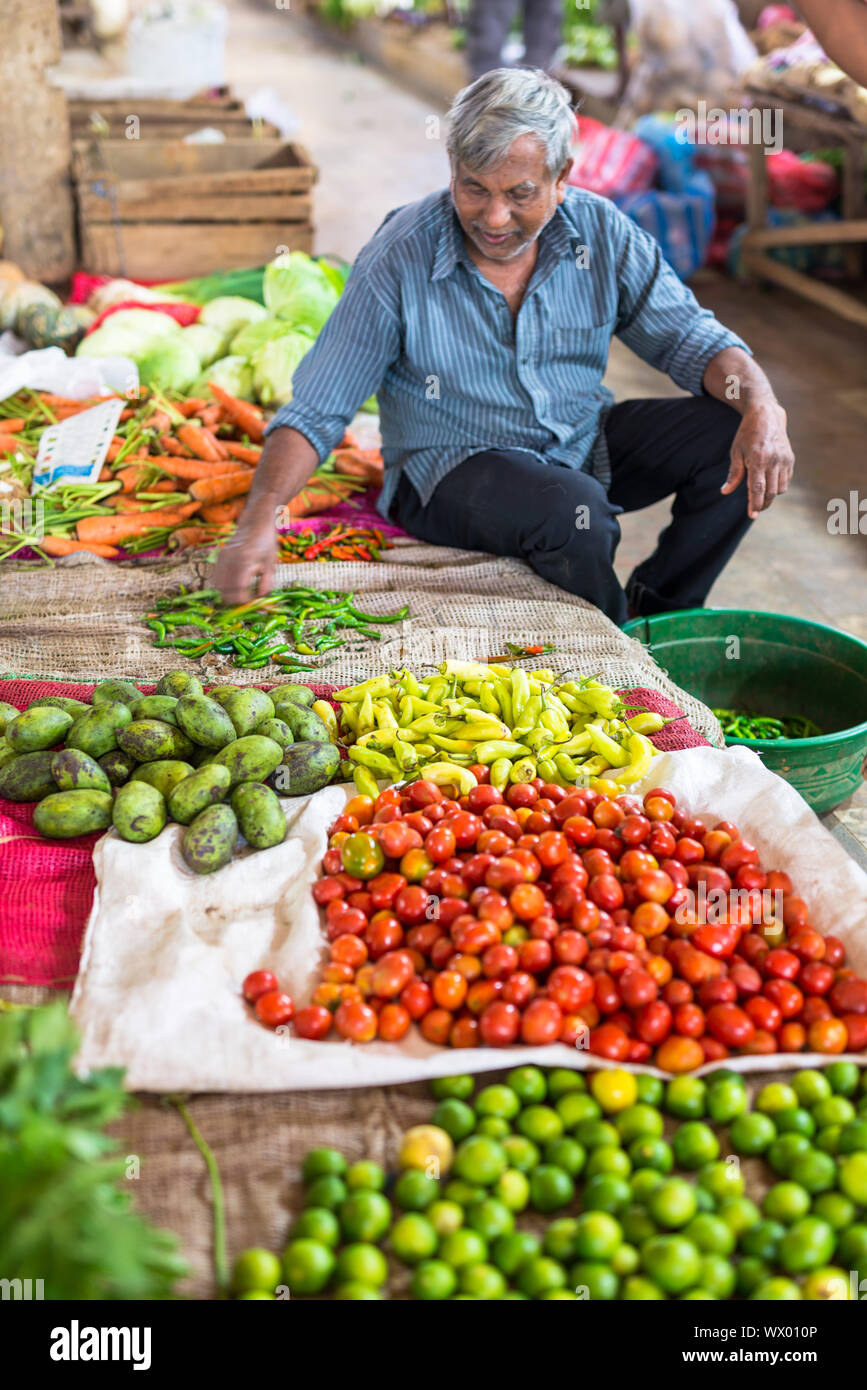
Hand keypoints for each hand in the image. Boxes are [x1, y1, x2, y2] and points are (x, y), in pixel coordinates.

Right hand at [213, 507, 277, 605]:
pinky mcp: (218, 558)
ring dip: (229, 595)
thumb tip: (259, 603)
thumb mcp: (271, 565)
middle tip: (248, 603)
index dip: (245, 604)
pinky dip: (224, 587)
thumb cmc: (266, 543)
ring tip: (242, 595)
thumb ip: (266, 586)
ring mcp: (221, 558)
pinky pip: (216, 579)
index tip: (253, 606)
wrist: (255, 523)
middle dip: (236, 602)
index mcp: (244, 562)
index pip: (238, 592)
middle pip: (225, 593)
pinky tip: (235, 586)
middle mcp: (229, 560)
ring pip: (218, 588)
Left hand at [721, 402, 794, 517]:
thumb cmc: (747, 434)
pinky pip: (786, 480)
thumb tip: (725, 491)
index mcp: (758, 459)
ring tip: (761, 496)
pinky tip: (770, 484)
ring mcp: (784, 460)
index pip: (758, 488)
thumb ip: (733, 474)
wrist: (766, 416)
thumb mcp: (736, 452)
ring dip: (771, 496)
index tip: (752, 515)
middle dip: (764, 504)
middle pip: (771, 492)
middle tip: (756, 509)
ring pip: (781, 488)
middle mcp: (774, 461)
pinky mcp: (790, 459)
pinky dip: (779, 486)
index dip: (755, 504)